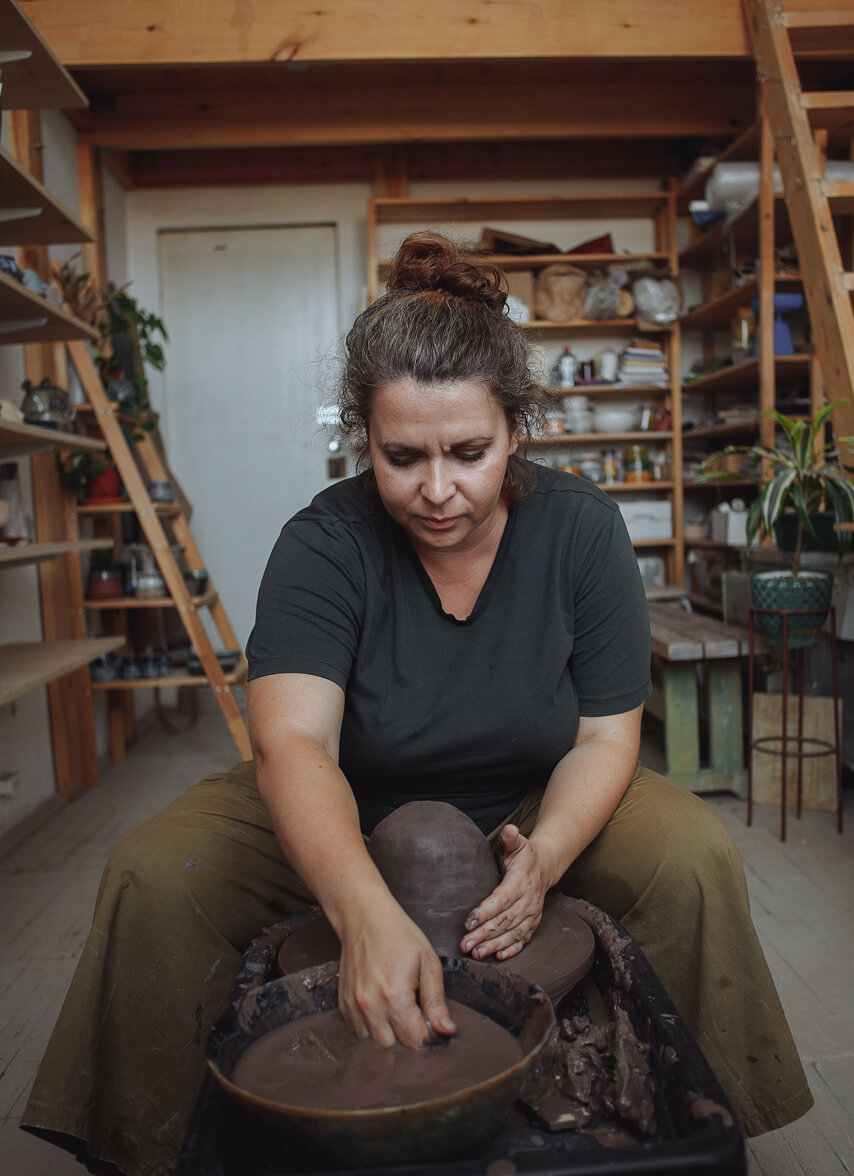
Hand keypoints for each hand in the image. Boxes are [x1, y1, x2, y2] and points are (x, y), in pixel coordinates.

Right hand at [338, 898, 456, 1048]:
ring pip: (373, 1040)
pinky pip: (357, 1030)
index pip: (414, 1040)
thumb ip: (436, 1001)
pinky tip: (378, 1002)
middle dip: (405, 1032)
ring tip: (392, 1003)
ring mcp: (353, 1005)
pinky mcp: (343, 1003)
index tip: (426, 1016)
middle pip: (392, 1045)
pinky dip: (369, 1023)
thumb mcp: (427, 962)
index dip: (425, 1031)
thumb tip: (447, 1031)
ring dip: (385, 1030)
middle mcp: (370, 1005)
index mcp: (394, 996)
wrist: (365, 917)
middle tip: (410, 1006)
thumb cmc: (398, 935)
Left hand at [460, 825, 553, 961]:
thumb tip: (509, 830)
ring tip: (476, 954)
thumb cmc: (523, 854)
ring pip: (514, 933)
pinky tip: (498, 957)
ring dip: (494, 945)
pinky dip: (512, 949)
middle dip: (484, 934)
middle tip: (465, 944)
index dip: (486, 911)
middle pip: (506, 921)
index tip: (469, 921)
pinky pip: (524, 939)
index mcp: (522, 880)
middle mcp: (529, 900)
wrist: (545, 866)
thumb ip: (510, 838)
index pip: (503, 899)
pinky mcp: (533, 923)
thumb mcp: (516, 843)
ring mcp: (532, 913)